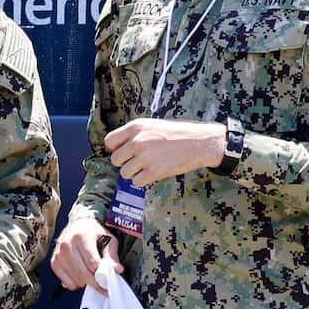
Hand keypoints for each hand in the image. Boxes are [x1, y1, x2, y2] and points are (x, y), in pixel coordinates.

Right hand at [51, 207, 123, 290]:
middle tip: (103, 286)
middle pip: (83, 274)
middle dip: (95, 283)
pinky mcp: (54, 263)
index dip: (103, 275)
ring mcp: (58, 255)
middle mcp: (67, 245)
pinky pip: (67, 283)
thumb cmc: (94, 233)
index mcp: (82, 236)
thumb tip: (117, 270)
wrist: (77, 225)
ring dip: (86, 283)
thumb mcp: (108, 239)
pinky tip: (80, 274)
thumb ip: (112, 255)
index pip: (93, 263)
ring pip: (75, 280)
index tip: (109, 282)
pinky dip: (76, 283)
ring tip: (91, 275)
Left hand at [105, 117, 226, 185]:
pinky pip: (136, 182)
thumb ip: (133, 135)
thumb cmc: (176, 134)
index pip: (109, 141)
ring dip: (134, 173)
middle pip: (115, 160)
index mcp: (136, 127)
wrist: (199, 142)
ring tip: (148, 166)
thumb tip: (115, 149)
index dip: (117, 148)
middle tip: (139, 161)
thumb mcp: (152, 125)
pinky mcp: (154, 172)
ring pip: (124, 173)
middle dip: (125, 162)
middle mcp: (137, 141)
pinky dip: (143, 180)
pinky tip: (154, 172)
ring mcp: (145, 157)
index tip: (127, 151)